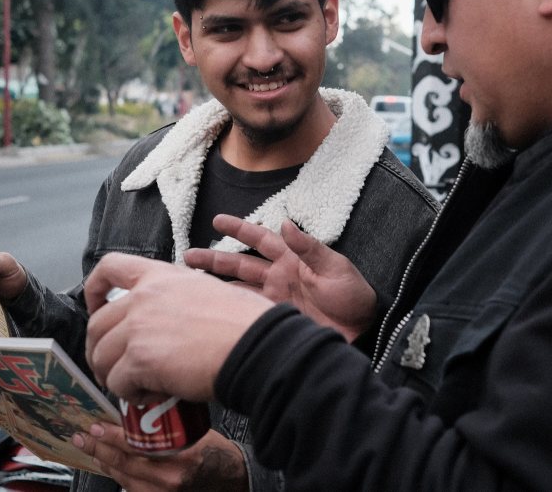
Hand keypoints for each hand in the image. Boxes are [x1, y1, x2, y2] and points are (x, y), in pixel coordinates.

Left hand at [73, 423, 246, 491]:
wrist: (231, 477)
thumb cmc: (215, 450)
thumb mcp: (192, 430)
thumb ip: (163, 427)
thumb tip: (130, 415)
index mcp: (180, 457)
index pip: (136, 446)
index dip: (111, 436)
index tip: (95, 426)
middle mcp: (170, 480)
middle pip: (123, 465)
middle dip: (98, 449)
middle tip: (82, 437)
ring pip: (123, 479)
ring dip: (104, 462)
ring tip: (91, 448)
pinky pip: (131, 489)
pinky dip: (118, 475)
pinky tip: (109, 464)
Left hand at [84, 253, 273, 402]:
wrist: (255, 346)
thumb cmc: (244, 323)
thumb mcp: (206, 290)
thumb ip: (177, 298)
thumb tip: (167, 323)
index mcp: (160, 276)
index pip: (109, 267)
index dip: (94, 290)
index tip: (97, 308)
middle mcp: (144, 297)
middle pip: (97, 324)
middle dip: (99, 350)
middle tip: (112, 367)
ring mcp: (139, 327)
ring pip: (101, 356)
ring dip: (111, 376)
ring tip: (133, 387)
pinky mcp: (141, 360)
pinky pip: (118, 382)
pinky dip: (129, 394)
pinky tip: (150, 397)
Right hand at [182, 215, 376, 341]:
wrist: (363, 330)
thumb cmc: (354, 295)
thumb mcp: (335, 268)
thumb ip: (309, 247)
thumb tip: (286, 223)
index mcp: (291, 259)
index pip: (260, 238)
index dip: (239, 229)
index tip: (218, 221)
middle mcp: (278, 277)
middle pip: (239, 265)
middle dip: (213, 259)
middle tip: (187, 257)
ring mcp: (274, 300)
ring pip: (237, 289)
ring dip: (216, 286)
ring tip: (190, 284)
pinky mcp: (274, 320)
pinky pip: (246, 313)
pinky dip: (229, 311)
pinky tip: (212, 312)